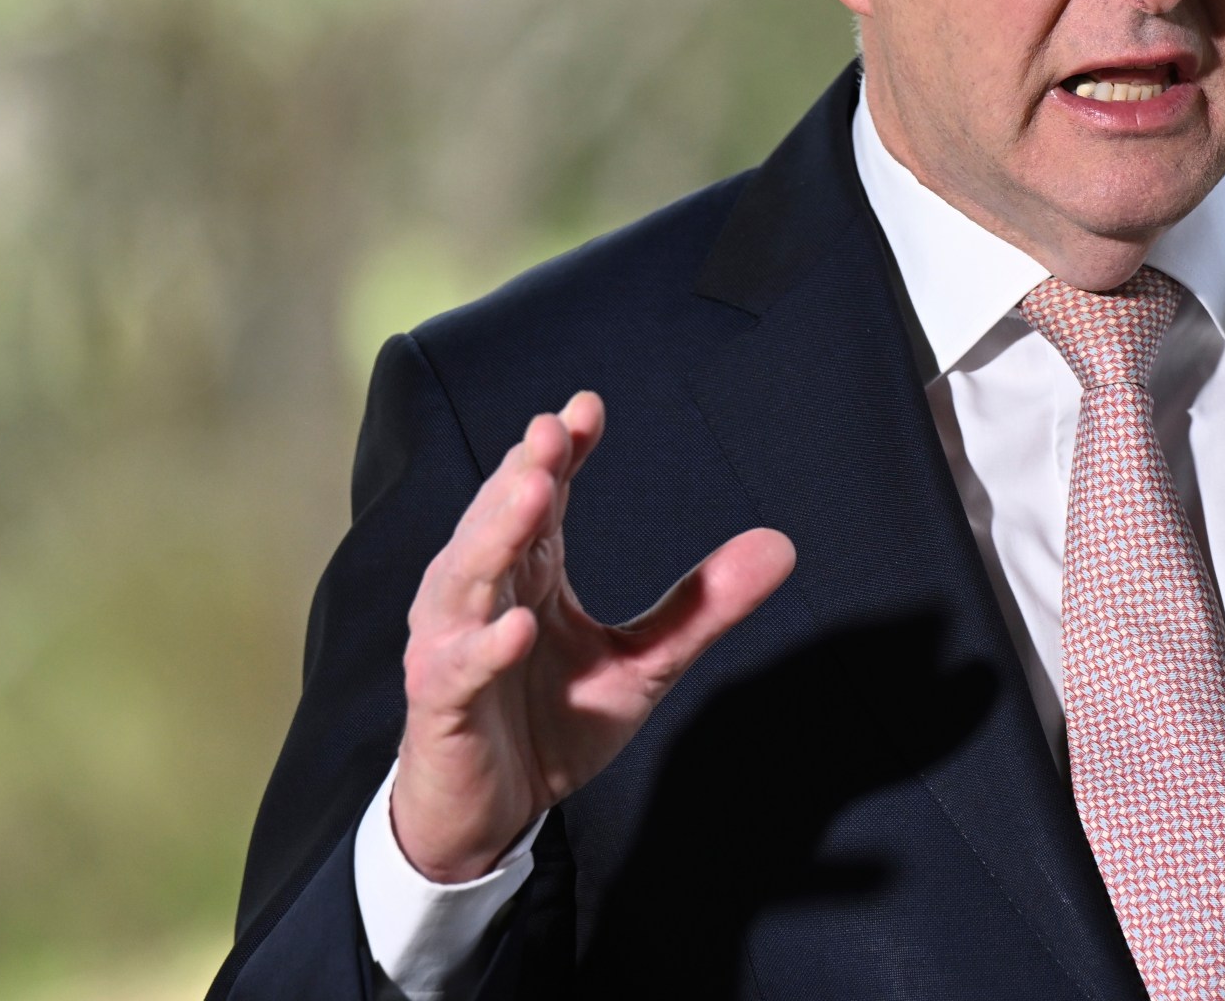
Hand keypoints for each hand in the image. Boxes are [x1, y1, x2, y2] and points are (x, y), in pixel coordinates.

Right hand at [390, 392, 795, 880]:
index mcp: (528, 574)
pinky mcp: (440, 705)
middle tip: (553, 430)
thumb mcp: (642, 666)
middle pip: (497, 522)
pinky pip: (459, 670)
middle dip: (525, 473)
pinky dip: (487, 647)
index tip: (588, 408)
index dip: (559, 453)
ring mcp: (452, 647)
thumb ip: (701, 608)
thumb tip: (783, 545)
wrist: (487, 817)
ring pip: (466, 579)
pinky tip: (519, 626)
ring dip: (497, 535)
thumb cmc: (550, 725)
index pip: (540, 498)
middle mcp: (481, 597)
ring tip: (535, 494)